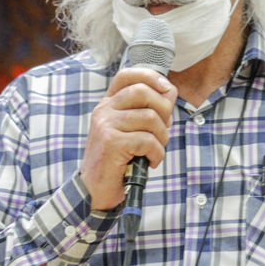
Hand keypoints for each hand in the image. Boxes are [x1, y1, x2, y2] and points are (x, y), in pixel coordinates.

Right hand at [81, 67, 176, 209]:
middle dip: (163, 109)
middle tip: (163, 129)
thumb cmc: (117, 162)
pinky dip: (157, 153)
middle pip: (143, 91)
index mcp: (108, 104)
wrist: (94, 190)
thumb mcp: (132, 131)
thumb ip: (148, 111)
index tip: (166, 89)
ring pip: (150, 117)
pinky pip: (147, 140)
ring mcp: (106, 125)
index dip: (150, 76)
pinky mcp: (111, 142)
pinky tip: (151, 162)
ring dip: (162, 137)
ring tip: (155, 150)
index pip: (127, 75)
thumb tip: (170, 92)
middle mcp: (104, 110)